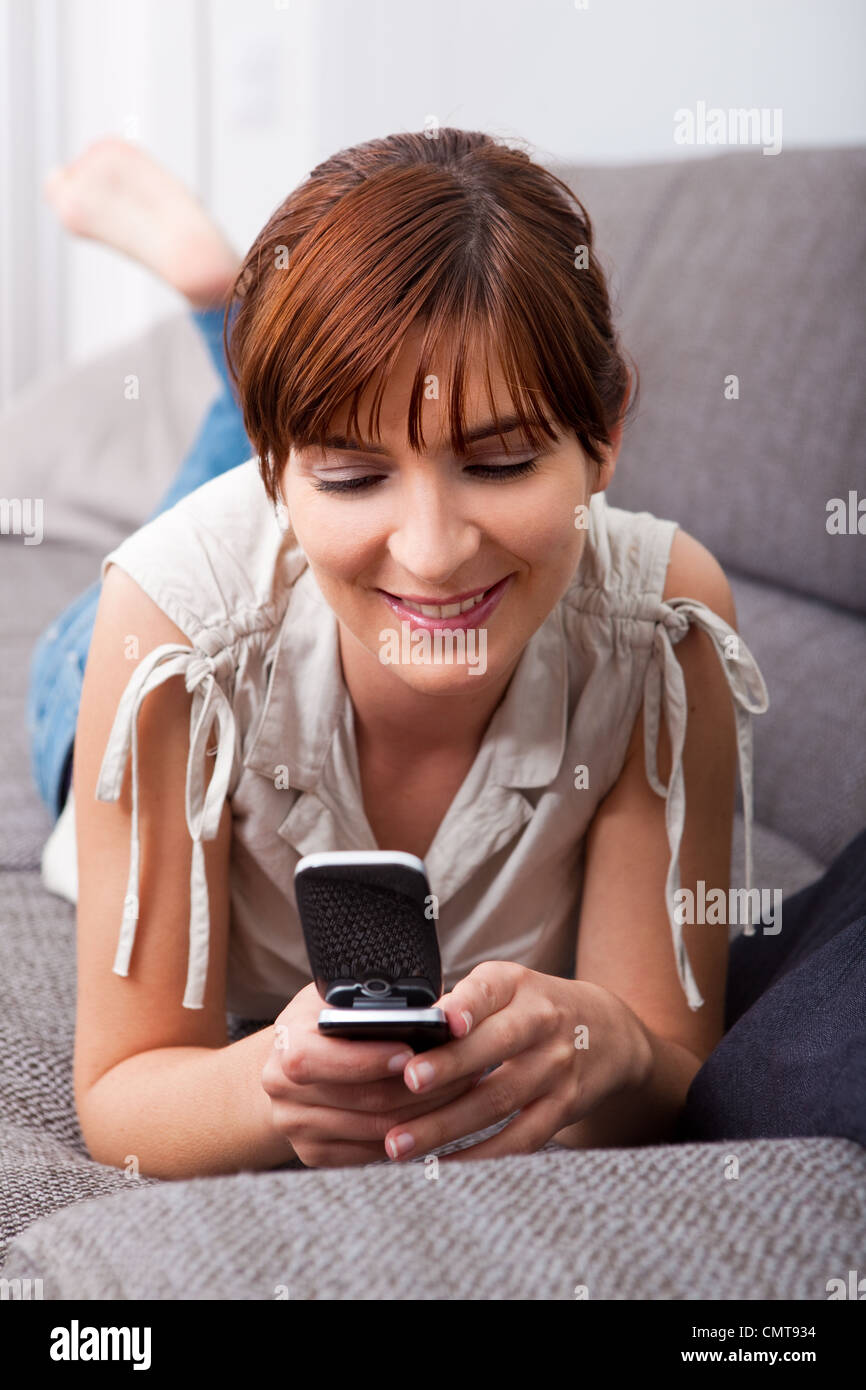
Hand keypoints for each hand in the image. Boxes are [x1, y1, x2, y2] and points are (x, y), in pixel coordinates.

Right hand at [261, 982, 484, 1167]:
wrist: (287, 1062)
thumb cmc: (324, 1019)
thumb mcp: (337, 996)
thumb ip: (367, 1001)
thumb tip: (424, 1007)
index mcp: (288, 1044)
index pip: (326, 1058)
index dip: (372, 1059)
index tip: (413, 1052)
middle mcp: (283, 1090)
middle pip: (364, 1099)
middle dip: (421, 1087)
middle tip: (464, 1069)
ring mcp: (297, 1127)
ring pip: (376, 1130)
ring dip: (427, 1113)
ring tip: (463, 1090)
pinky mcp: (314, 1154)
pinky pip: (372, 1154)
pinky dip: (410, 1136)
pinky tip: (438, 1115)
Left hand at [383, 962, 651, 1162]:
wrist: (609, 1033)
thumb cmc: (536, 1008)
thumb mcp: (506, 987)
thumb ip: (461, 1003)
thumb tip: (403, 1032)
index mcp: (516, 985)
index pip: (490, 989)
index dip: (466, 1004)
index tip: (440, 1021)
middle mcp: (541, 1022)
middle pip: (496, 1045)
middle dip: (450, 1066)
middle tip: (408, 1081)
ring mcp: (556, 1068)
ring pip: (499, 1100)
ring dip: (447, 1124)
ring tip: (401, 1141)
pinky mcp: (563, 1108)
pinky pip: (519, 1139)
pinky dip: (479, 1156)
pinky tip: (441, 1164)